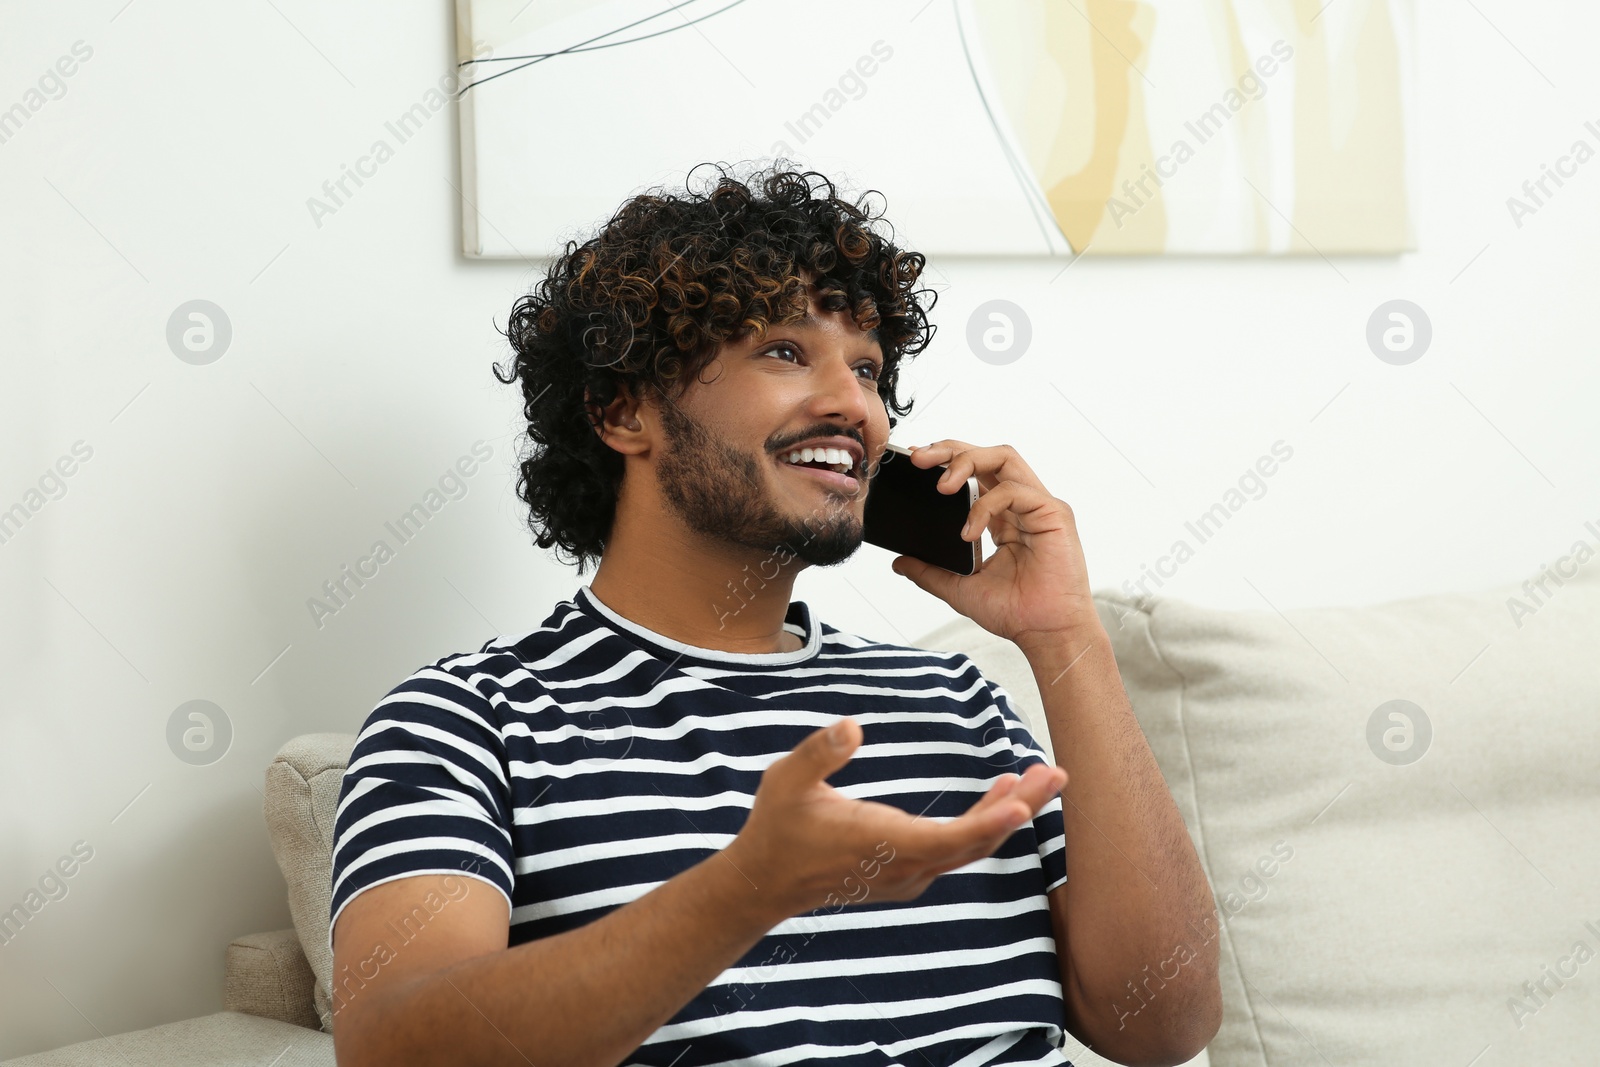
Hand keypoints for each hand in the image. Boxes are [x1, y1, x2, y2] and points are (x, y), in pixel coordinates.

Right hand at [726, 718, 1066, 921]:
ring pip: (972, 846)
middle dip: (1020, 808)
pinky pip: (959, 848)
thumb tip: (853, 727)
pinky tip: (1002, 794)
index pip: (948, 838)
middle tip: (1057, 773)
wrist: (765, 881)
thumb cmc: (778, 826)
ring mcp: (910, 873)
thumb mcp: (786, 780)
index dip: (987, 822)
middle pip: (976, 842)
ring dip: (1008, 813)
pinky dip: (986, 822)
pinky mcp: (909, 871)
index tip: (1022, 804)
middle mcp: (906, 867)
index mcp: (882, 845)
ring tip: (1038, 776)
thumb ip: (819, 753)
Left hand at [891, 440, 1099, 650]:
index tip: (914, 463)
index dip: (946, 460)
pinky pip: (1014, 491)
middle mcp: (1021, 505)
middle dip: (950, 449)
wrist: (1045, 634)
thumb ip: (929, 571)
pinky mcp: (1053, 513)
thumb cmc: (1015, 612)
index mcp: (1002, 517)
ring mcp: (1038, 506)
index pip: (975, 472)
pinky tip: (970, 532)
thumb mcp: (958, 587)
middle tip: (919, 459)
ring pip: (1003, 458)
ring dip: (967, 463)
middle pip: (987, 455)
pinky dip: (985, 506)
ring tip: (941, 486)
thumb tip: (899, 562)